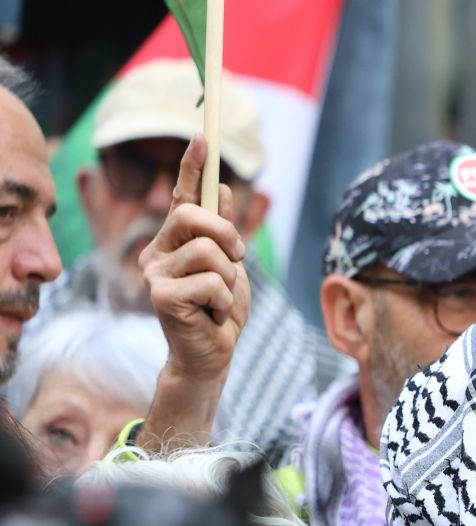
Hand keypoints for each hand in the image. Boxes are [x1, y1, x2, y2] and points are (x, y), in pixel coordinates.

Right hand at [142, 134, 250, 382]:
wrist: (212, 355)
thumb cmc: (220, 313)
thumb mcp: (230, 269)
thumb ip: (224, 235)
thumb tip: (225, 193)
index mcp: (174, 242)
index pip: (183, 197)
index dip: (192, 167)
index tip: (203, 136)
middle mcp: (157, 252)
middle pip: (192, 216)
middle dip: (226, 235)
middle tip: (237, 259)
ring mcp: (154, 273)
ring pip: (209, 253)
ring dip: (229, 280)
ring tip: (220, 300)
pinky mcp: (160, 296)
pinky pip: (211, 283)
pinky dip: (224, 301)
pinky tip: (212, 315)